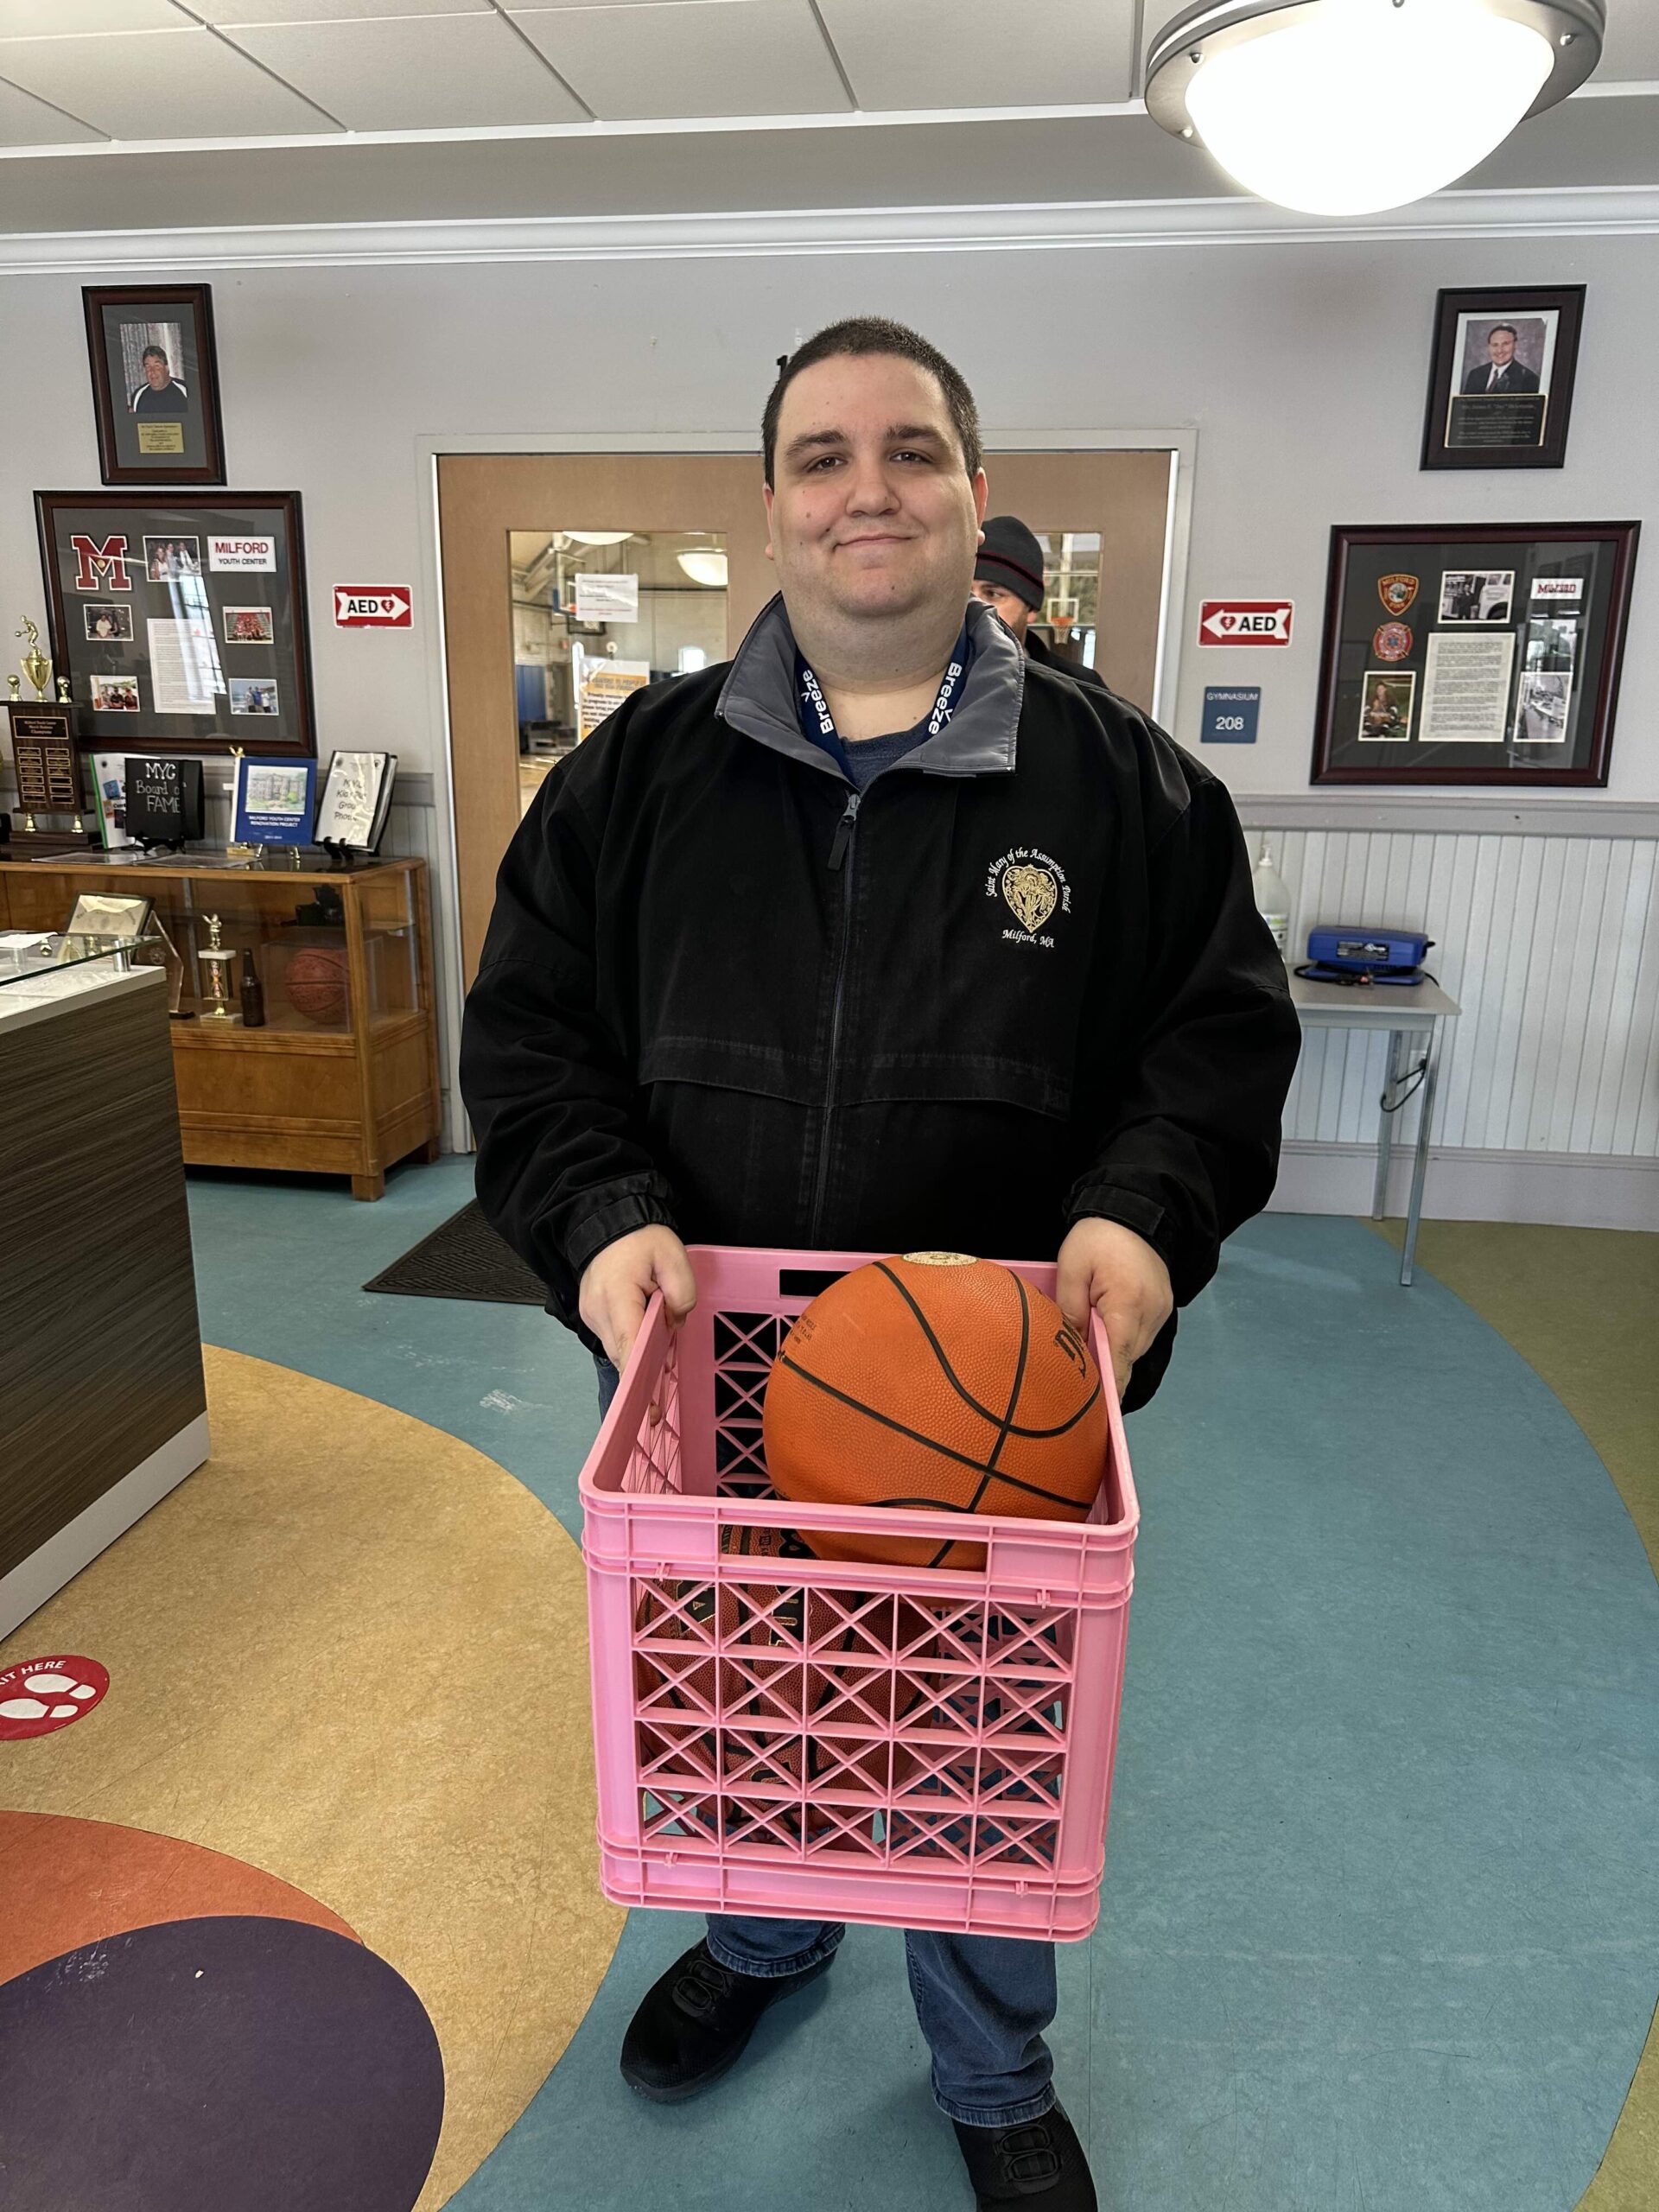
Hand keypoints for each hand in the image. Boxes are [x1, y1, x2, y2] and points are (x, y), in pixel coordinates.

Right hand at [578, 1226, 697, 1371]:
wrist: (609, 1223)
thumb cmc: (640, 1238)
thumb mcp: (674, 1258)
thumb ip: (681, 1295)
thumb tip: (673, 1325)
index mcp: (617, 1295)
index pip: (627, 1343)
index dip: (638, 1374)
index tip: (648, 1401)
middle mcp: (596, 1310)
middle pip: (621, 1353)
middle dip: (644, 1365)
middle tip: (664, 1374)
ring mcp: (590, 1314)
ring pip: (616, 1349)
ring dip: (637, 1352)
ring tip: (656, 1344)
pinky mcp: (590, 1315)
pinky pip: (612, 1338)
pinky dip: (629, 1342)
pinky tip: (644, 1334)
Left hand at [1055, 1217, 1172, 1400]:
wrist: (1135, 1211)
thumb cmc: (1098, 1237)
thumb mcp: (1072, 1268)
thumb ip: (1070, 1310)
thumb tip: (1069, 1347)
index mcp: (1127, 1306)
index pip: (1119, 1360)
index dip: (1108, 1387)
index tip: (1096, 1411)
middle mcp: (1151, 1314)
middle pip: (1128, 1358)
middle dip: (1106, 1371)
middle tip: (1078, 1385)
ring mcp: (1161, 1311)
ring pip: (1135, 1348)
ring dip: (1114, 1354)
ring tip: (1088, 1360)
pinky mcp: (1163, 1305)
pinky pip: (1141, 1334)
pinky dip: (1124, 1340)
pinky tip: (1105, 1338)